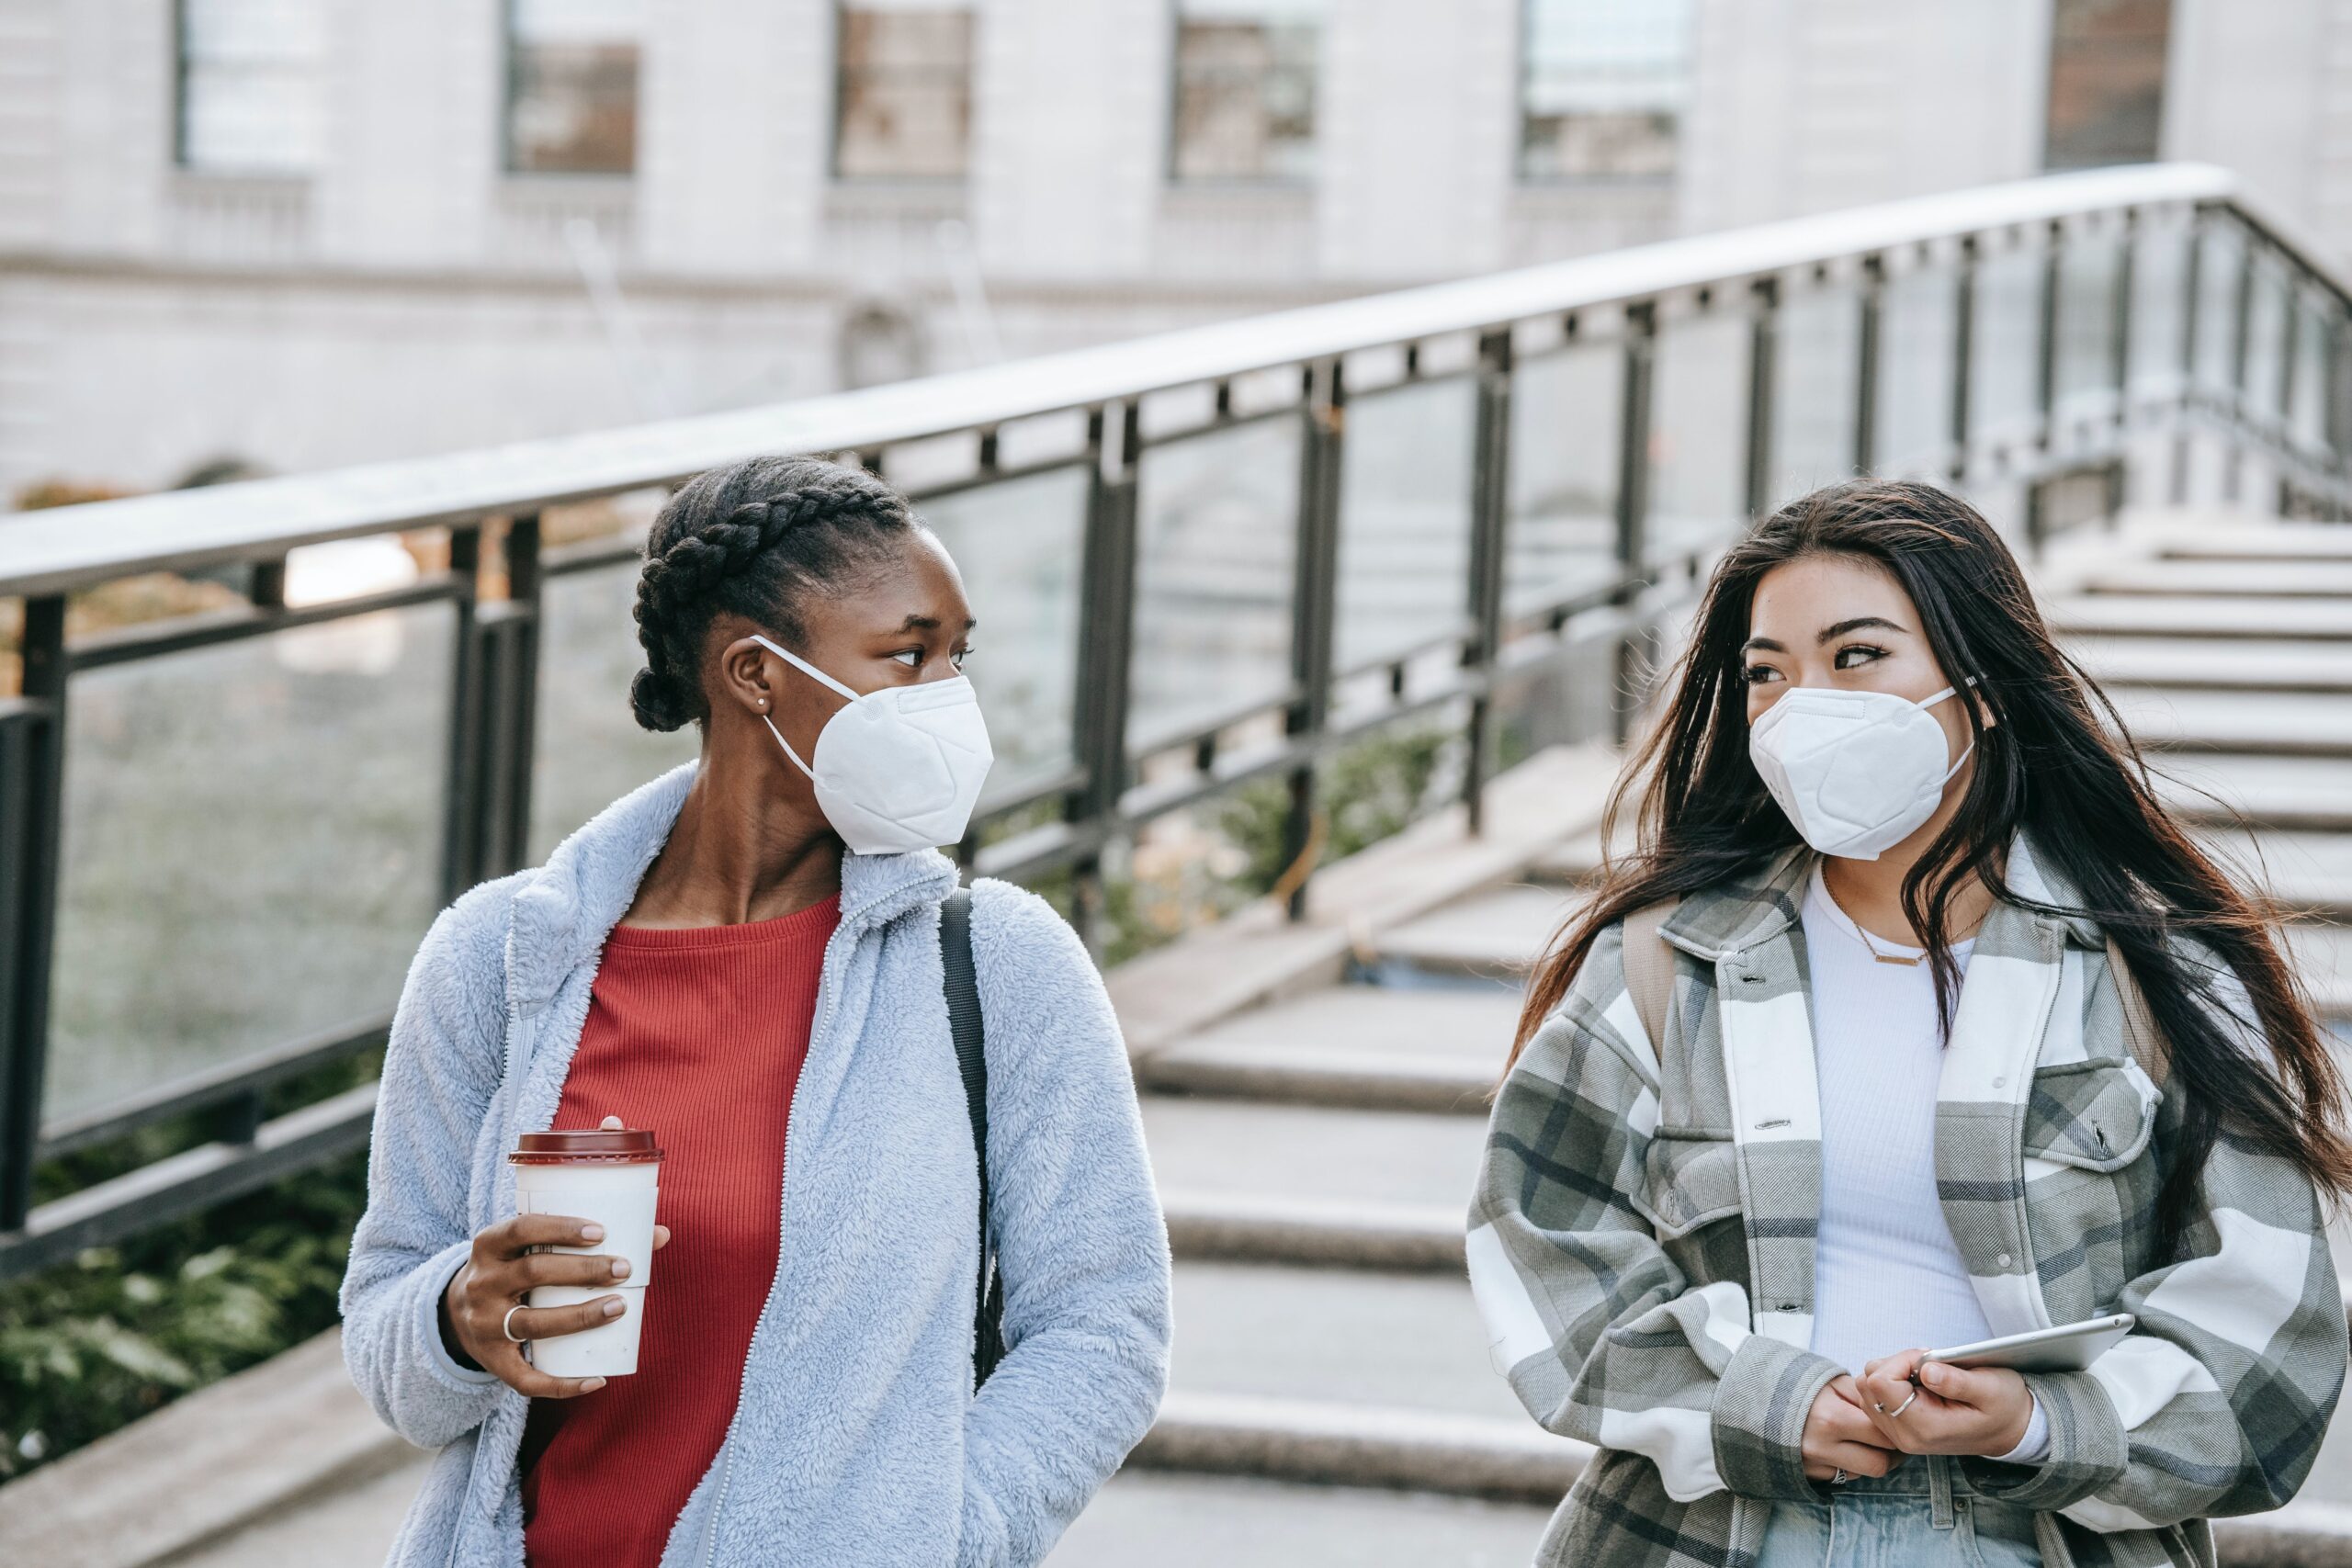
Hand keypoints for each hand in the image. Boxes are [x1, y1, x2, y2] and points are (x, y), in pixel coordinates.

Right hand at [441, 1215, 670, 1396]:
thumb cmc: (514, 1270)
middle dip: (582, 1271)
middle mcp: (482, 1284)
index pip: (521, 1229)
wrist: (455, 1315)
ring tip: (620, 1307)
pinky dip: (562, 1384)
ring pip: (532, 1323)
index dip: (560, 1228)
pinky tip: (597, 1379)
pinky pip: (525, 1380)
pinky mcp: (492, 1362)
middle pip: (533, 1273)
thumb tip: (660, 1234)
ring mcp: (485, 1325)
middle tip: (623, 1269)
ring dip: (580, 1316)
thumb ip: (582, 1238)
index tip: (601, 1231)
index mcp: (489, 1247)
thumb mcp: (529, 1248)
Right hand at [1800, 1374, 1902, 1481]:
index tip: (1898, 1425)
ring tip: (1866, 1441)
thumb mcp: (1833, 1382)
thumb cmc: (1800, 1387)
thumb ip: (1865, 1396)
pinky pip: (1844, 1477)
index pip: (1882, 1436)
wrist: (1757, 1401)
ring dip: (1870, 1459)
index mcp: (1832, 1418)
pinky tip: (1843, 1447)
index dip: (1896, 1431)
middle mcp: (1823, 1447)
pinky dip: (1850, 1464)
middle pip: (1878, 1464)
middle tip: (1891, 1440)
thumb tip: (1893, 1412)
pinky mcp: (1809, 1475)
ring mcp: (1815, 1465)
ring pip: (1863, 1474)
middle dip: (1890, 1453)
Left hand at [1856, 1349, 2031, 1456]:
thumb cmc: (2003, 1407)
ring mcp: (1897, 1433)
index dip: (1902, 1361)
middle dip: (1895, 1364)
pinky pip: (1875, 1395)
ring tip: (1927, 1374)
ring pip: (1867, 1388)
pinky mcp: (1896, 1426)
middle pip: (1868, 1384)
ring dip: (1893, 1371)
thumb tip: (1927, 1371)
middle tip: (1929, 1365)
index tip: (1929, 1359)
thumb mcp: (1991, 1388)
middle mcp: (1904, 1435)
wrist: (2008, 1431)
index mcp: (1924, 1428)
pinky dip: (1892, 1381)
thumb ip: (1957, 1382)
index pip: (1881, 1382)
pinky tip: (1920, 1383)